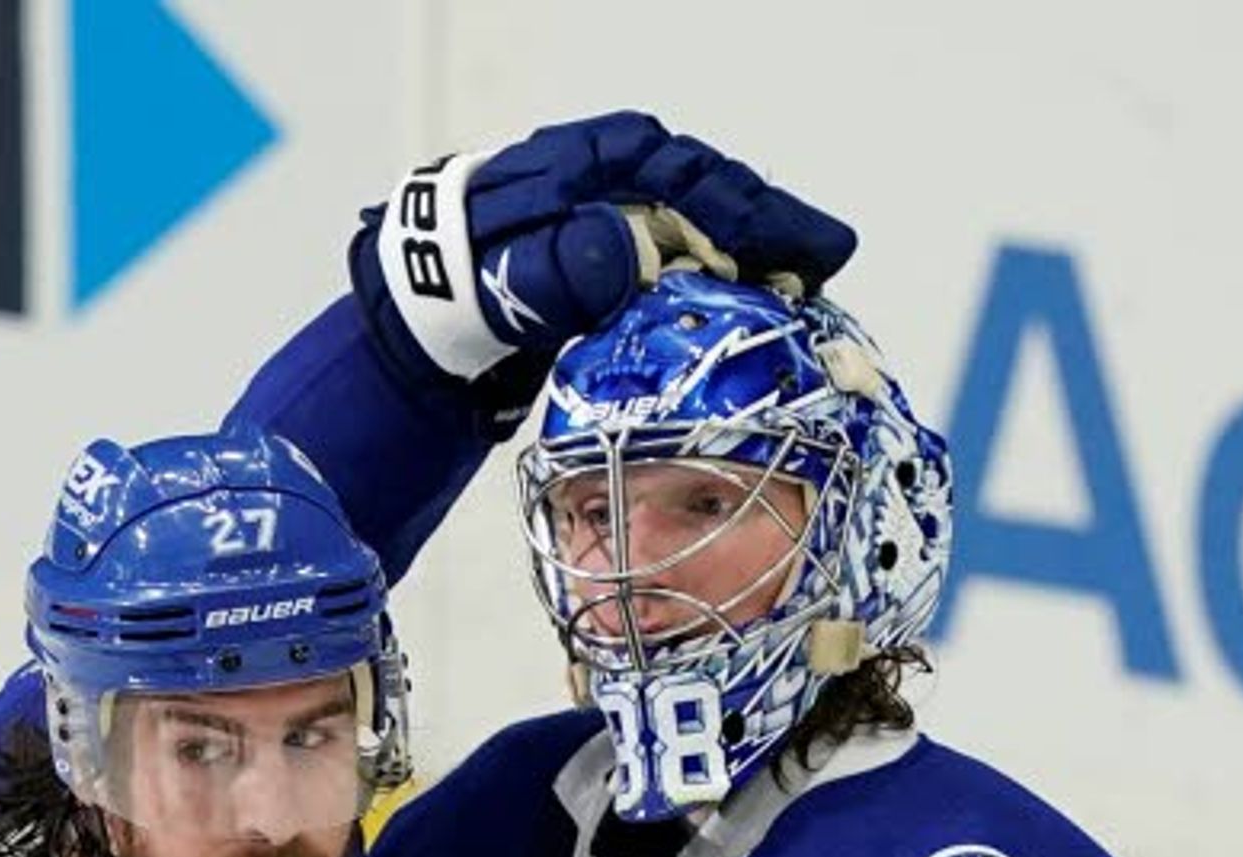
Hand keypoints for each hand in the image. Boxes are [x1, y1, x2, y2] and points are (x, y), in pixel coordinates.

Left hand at [352, 113, 854, 407]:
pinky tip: (756, 305)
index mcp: (599, 159)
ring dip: (757, 257)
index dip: (758, 216)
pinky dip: (724, 279)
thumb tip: (625, 252)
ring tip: (807, 288)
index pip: (696, 180)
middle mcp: (621, 175)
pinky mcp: (620, 257)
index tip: (807, 249)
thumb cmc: (454, 284)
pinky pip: (686, 260)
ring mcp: (623, 213)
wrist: (415, 312)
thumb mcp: (503, 278)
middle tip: (828, 268)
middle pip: (715, 198)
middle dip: (773, 231)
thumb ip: (561, 268)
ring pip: (707, 228)